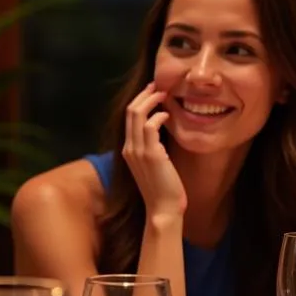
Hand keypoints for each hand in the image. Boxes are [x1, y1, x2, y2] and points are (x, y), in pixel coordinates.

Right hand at [122, 82, 186, 219]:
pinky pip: (150, 126)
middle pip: (130, 112)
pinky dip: (159, 116)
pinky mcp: (151, 154)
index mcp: (127, 150)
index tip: (152, 92)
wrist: (163, 209)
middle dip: (144, 95)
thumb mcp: (152, 165)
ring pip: (137, 115)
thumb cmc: (162, 189)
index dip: (139, 101)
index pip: (128, 118)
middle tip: (159, 86)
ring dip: (151, 101)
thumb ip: (152, 148)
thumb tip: (161, 130)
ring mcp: (138, 151)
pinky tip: (168, 115)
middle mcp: (129, 148)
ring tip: (164, 95)